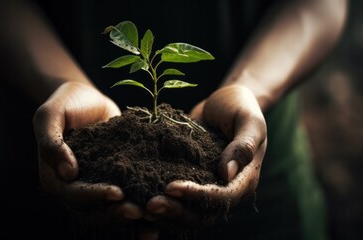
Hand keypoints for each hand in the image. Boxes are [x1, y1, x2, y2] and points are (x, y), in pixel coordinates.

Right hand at [33, 81, 142, 224]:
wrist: (87, 99)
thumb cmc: (65, 103)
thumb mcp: (50, 115)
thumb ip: (51, 142)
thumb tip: (67, 173)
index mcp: (53, 177)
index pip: (72, 195)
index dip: (94, 196)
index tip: (118, 193)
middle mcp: (72, 188)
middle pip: (92, 211)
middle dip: (114, 213)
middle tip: (139, 211)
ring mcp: (94, 185)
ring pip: (108, 210)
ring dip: (127, 216)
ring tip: (151, 215)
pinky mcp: (113, 180)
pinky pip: (124, 198)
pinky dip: (138, 205)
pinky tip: (158, 210)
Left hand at [145, 85, 266, 227]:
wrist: (226, 101)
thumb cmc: (241, 107)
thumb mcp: (248, 121)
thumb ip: (243, 145)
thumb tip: (225, 174)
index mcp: (244, 179)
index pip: (221, 198)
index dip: (196, 196)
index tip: (170, 187)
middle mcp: (226, 189)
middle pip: (201, 213)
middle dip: (175, 210)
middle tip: (149, 205)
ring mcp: (207, 185)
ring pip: (187, 211)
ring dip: (166, 211)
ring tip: (141, 206)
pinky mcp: (191, 179)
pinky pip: (177, 197)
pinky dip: (162, 200)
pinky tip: (139, 196)